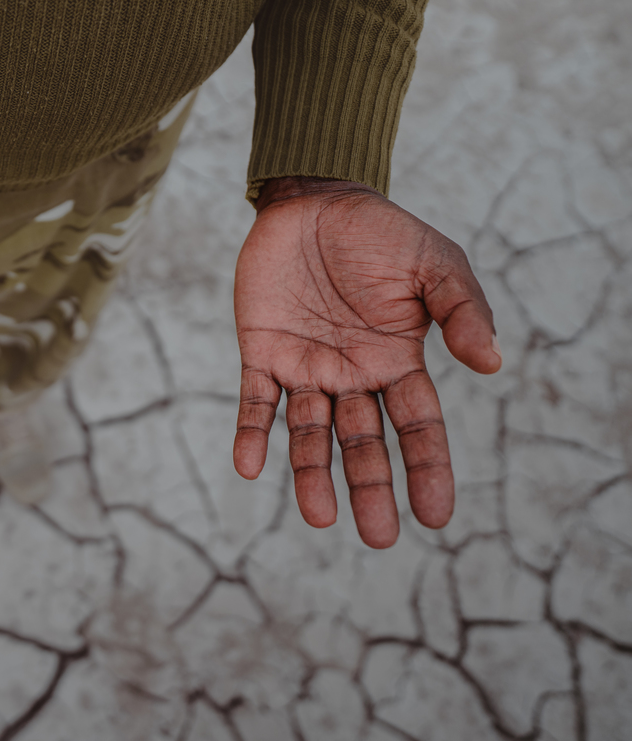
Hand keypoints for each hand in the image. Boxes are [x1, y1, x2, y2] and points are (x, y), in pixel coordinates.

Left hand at [233, 178, 499, 547]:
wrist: (316, 201)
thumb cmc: (382, 234)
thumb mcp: (435, 265)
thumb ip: (461, 311)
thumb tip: (491, 364)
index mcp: (397, 362)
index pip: (417, 427)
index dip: (427, 469)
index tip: (436, 516)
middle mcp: (352, 376)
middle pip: (363, 443)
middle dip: (371, 488)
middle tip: (378, 539)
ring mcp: (305, 368)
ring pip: (310, 434)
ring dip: (312, 475)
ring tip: (320, 517)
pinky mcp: (261, 352)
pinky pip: (254, 403)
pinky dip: (252, 434)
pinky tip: (249, 466)